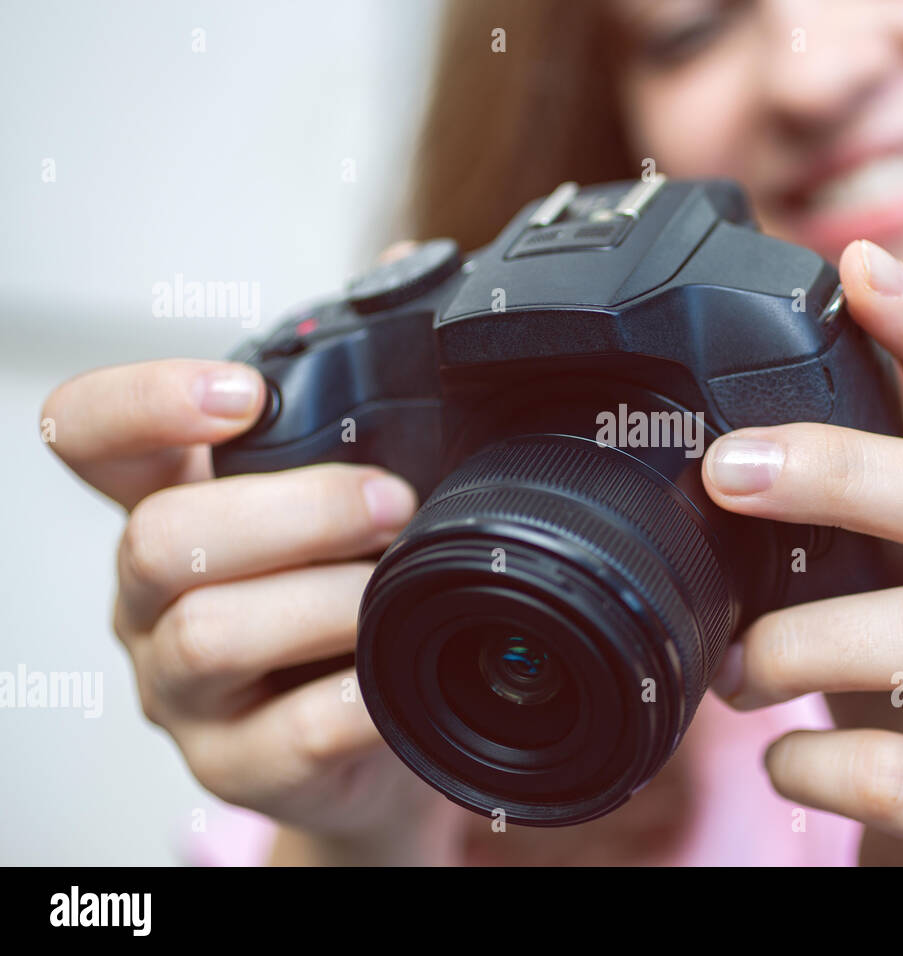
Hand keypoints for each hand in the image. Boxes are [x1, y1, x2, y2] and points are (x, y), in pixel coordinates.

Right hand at [41, 357, 455, 861]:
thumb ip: (365, 401)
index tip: (241, 391)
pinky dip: (359, 695)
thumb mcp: (347, 496)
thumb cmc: (354, 594)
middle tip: (390, 501)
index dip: (142, 403)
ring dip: (326, 601)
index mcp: (173, 503)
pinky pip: (291, 731)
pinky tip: (402, 671)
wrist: (379, 729)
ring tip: (397, 588)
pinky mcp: (236, 766)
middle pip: (159, 538)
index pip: (92, 436)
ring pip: (210, 633)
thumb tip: (407, 263)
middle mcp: (154, 596)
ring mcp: (184, 688)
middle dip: (293, 512)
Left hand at [703, 240, 902, 865]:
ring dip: (810, 641)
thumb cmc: (889, 704)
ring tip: (733, 671)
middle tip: (727, 475)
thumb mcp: (859, 599)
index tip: (858, 264)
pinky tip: (779, 763)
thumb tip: (693, 456)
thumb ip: (814, 536)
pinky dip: (822, 764)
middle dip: (848, 470)